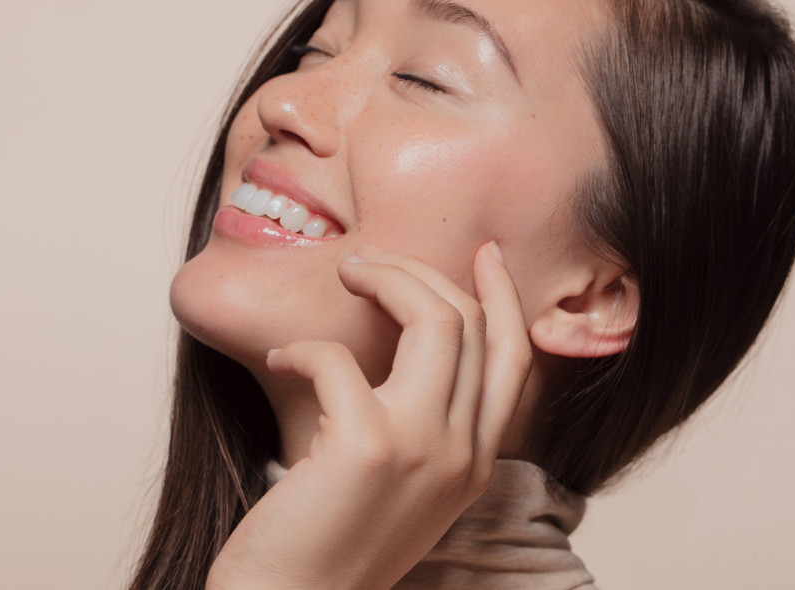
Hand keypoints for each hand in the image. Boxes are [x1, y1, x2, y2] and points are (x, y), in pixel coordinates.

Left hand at [205, 242, 532, 589]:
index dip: (505, 296)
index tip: (484, 254)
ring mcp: (421, 449)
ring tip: (346, 276)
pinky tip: (279, 361)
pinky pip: (338, 358)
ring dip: (384, 280)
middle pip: (473, 324)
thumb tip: (403, 349)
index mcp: (475, 463)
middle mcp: (462, 455)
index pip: (515, 358)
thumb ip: (422, 428)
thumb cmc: (328, 540)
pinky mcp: (364, 446)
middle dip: (422, 273)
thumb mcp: (401, 485)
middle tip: (372, 261)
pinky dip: (302, 349)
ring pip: (434, 320)